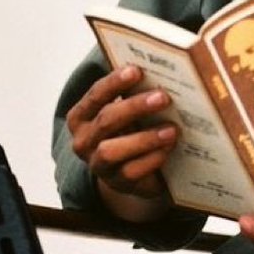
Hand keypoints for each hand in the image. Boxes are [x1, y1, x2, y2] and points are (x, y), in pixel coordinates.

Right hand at [65, 65, 178, 214]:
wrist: (134, 170)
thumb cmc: (130, 130)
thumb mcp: (127, 112)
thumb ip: (133, 94)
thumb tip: (159, 72)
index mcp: (81, 117)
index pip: (95, 95)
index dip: (114, 82)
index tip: (136, 70)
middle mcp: (83, 141)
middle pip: (106, 120)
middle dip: (135, 107)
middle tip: (162, 97)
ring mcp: (98, 164)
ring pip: (112, 150)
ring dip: (144, 138)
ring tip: (171, 129)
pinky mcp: (116, 183)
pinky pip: (130, 172)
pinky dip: (151, 159)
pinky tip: (167, 149)